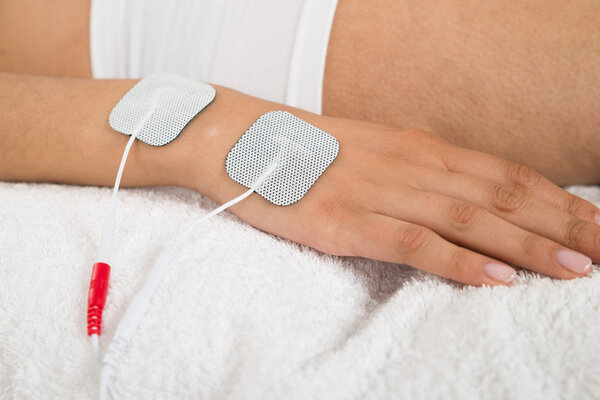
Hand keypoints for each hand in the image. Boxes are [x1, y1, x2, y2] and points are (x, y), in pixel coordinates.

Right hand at [181, 89, 599, 285]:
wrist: (244, 139)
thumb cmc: (311, 151)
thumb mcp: (377, 151)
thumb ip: (421, 173)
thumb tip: (463, 199)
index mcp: (419, 147)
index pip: (504, 173)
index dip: (555, 200)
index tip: (594, 224)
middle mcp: (410, 164)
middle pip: (500, 196)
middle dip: (560, 226)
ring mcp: (380, 192)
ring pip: (469, 218)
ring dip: (527, 245)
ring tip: (575, 270)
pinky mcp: (347, 222)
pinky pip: (415, 243)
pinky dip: (460, 260)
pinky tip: (497, 278)